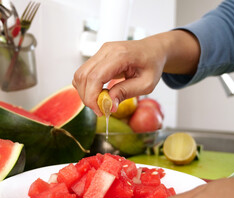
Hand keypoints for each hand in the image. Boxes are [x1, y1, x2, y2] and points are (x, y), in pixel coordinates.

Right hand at [72, 30, 199, 115]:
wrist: (153, 50)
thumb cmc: (152, 65)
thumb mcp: (146, 84)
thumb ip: (126, 92)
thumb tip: (109, 105)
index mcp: (120, 55)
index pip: (95, 77)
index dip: (93, 97)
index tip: (100, 111)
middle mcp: (107, 50)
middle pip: (84, 76)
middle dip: (88, 97)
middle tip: (100, 110)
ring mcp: (101, 52)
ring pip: (80, 74)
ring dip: (85, 92)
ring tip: (100, 102)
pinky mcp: (98, 56)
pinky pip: (84, 73)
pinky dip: (86, 86)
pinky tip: (99, 94)